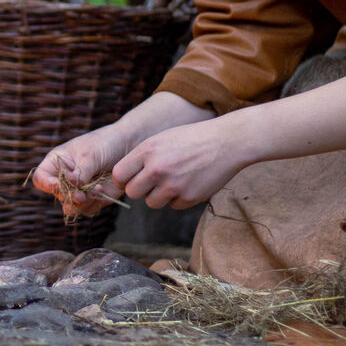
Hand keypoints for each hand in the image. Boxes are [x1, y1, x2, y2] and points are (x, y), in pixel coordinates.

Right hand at [31, 123, 131, 217]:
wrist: (129, 146)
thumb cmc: (106, 143)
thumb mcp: (90, 155)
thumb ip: (80, 173)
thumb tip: (72, 188)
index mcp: (58, 162)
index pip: (41, 177)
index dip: (47, 184)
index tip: (59, 185)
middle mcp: (65, 177)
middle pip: (58, 195)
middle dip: (70, 195)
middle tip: (82, 194)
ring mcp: (79, 189)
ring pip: (71, 206)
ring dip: (81, 203)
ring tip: (95, 191)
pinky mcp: (93, 198)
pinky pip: (87, 209)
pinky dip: (93, 204)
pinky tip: (102, 192)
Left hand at [111, 117, 252, 208]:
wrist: (226, 142)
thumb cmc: (193, 139)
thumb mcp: (162, 139)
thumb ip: (143, 157)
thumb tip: (124, 177)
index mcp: (147, 150)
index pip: (119, 175)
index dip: (122, 180)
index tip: (128, 180)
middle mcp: (157, 168)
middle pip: (132, 192)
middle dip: (140, 190)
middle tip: (151, 183)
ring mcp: (173, 185)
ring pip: (152, 202)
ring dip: (159, 196)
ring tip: (174, 180)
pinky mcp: (189, 197)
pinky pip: (173, 206)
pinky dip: (179, 198)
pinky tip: (189, 183)